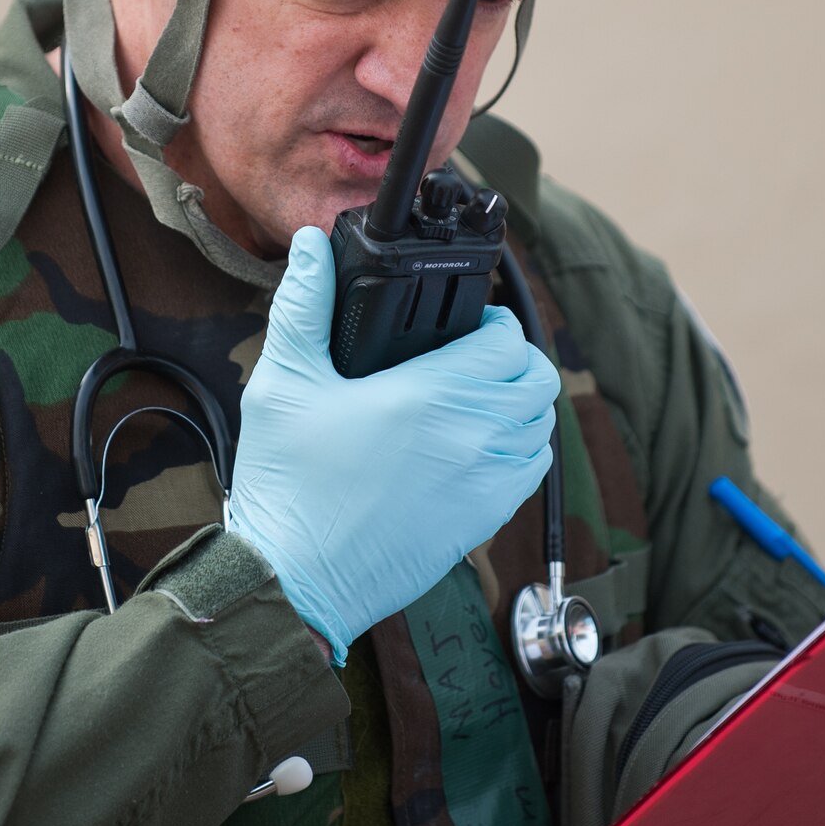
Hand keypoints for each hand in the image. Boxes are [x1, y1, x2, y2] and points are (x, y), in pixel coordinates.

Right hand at [229, 226, 557, 663]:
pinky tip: (478, 447)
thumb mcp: (284, 382)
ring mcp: (485, 483)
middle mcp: (473, 436)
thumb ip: (304, 307)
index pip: (507, 339)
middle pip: (537, 378)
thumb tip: (312, 248)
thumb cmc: (289, 484)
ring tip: (477, 399)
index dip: (491, 322)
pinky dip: (519, 450)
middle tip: (474, 357)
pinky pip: (532, 472)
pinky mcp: (484, 521)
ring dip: (520, 403)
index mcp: (431, 394)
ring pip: (540, 425)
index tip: (465, 324)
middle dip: (513, 358)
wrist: (296, 578)